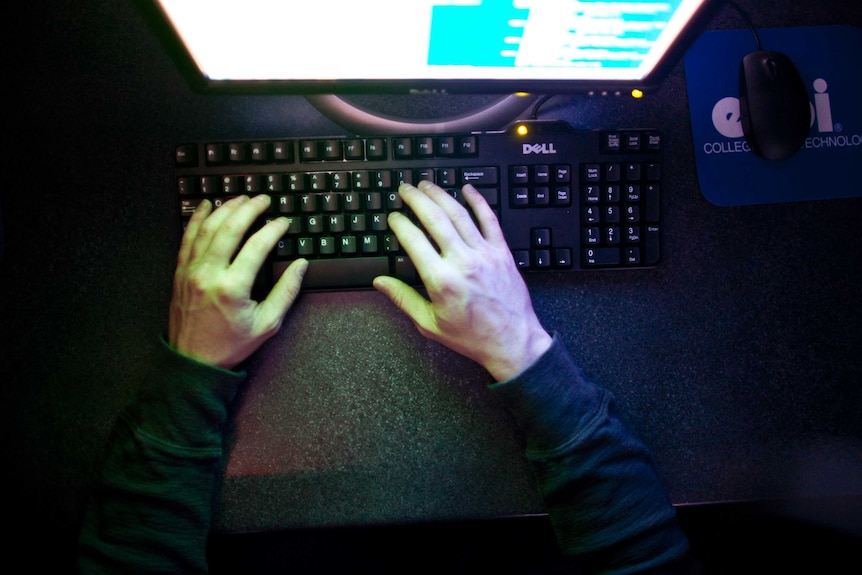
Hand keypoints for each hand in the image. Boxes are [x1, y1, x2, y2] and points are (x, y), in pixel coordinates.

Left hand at [168, 194, 307, 369]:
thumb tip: (300, 265)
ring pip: (208, 228)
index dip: (273, 229)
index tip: (283, 222)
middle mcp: (209, 274)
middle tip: (263, 199)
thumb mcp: (267, 324)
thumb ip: (286, 292)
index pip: (256, 246)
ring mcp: (191, 271)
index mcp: (232, 288)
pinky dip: (197, 219)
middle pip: (230, 229)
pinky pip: (187, 238)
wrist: (193, 361)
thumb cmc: (230, 345)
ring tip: (241, 198)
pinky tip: (206, 206)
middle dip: (249, 208)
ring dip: (225, 208)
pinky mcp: (180, 273)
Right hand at [373, 181, 551, 380]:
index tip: (393, 217)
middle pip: (435, 218)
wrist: (513, 342)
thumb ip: (403, 300)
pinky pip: (489, 219)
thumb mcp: (430, 324)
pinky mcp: (502, 252)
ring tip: (427, 184)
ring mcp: (484, 253)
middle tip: (405, 189)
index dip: (400, 223)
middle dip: (416, 199)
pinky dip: (478, 201)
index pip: (414, 240)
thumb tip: (380, 283)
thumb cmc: (472, 337)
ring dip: (441, 195)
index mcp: (441, 280)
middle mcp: (462, 261)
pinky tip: (467, 189)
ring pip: (459, 214)